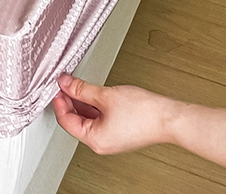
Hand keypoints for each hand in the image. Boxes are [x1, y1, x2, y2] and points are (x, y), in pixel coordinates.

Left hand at [52, 74, 174, 154]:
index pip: (66, 121)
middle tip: (66, 83)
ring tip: (78, 85)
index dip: (59, 101)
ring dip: (80, 101)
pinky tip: (92, 92)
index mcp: (95, 140)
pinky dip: (92, 105)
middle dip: (69, 100)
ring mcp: (110, 138)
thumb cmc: (143, 113)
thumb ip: (80, 89)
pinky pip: (99, 118)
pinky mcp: (118, 132)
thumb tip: (65, 84)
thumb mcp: (104, 95)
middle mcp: (101, 143)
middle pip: (75, 120)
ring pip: (87, 118)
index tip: (57, 87)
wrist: (169, 118)